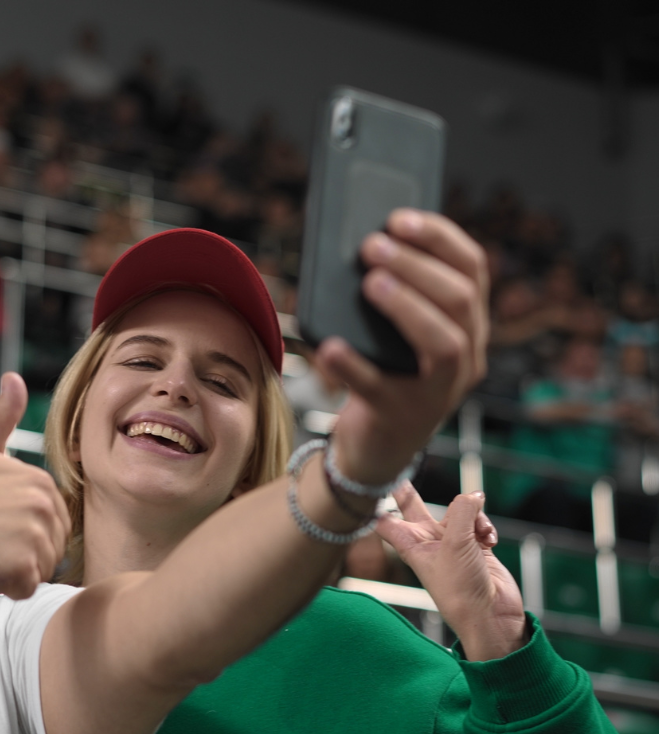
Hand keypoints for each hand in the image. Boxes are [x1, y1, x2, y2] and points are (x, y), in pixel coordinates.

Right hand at [0, 373, 69, 598]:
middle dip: (21, 551)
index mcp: (39, 479)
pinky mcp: (23, 567)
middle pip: (52, 546)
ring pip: (42, 568)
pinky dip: (7, 588)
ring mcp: (35, 535)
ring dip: (14, 570)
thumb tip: (16, 378)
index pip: (50, 521)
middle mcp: (44, 504)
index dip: (19, 529)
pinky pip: (28, 588)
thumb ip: (3, 416)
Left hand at [317, 210, 488, 485]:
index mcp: (467, 325)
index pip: (472, 269)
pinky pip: (379, 390)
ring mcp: (437, 392)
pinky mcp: (399, 418)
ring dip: (406, 306)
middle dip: (416, 265)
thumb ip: (391, 292)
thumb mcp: (394, 331)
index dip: (439, 238)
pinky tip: (330, 346)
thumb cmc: (382, 372)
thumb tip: (359, 242)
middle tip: (371, 246)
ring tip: (369, 284)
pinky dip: (354, 365)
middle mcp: (465, 357)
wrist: (373, 447)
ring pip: (443, 344)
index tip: (399, 217)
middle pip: (459, 300)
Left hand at [376, 483, 527, 660]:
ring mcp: (452, 543)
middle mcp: (428, 542)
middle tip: (395, 471)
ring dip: (474, 516)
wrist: (491, 615)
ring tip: (481, 534)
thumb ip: (462, 511)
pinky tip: (491, 540)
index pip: (385, 521)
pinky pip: (479, 523)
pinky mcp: (474, 546)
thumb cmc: (461, 588)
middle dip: (407, 490)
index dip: (375, 505)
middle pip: (412, 508)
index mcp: (411, 544)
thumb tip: (474, 495)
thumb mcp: (455, 542)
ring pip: (459, 512)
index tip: (365, 486)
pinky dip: (486, 527)